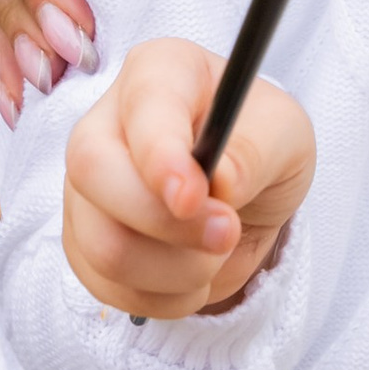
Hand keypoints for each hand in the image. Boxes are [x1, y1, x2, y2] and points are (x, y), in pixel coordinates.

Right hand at [62, 38, 315, 319]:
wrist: (247, 196)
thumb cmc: (260, 145)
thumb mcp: (285, 134)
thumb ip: (257, 151)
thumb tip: (221, 181)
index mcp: (158, 73)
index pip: (142, 109)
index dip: (160, 157)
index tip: (194, 198)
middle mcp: (105, 124)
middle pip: (94, 174)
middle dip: (166, 223)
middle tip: (226, 234)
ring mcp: (85, 189)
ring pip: (103, 245)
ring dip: (179, 269)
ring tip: (219, 249)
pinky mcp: (83, 243)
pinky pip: (109, 287)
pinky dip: (166, 296)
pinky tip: (193, 271)